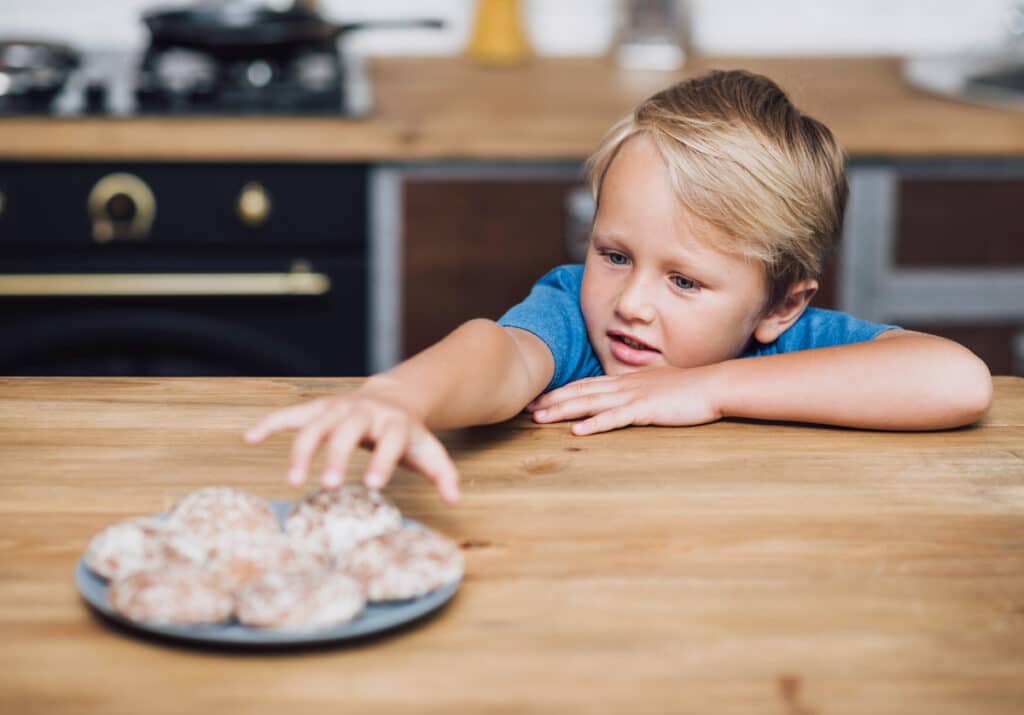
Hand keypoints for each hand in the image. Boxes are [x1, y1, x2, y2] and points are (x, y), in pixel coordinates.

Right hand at [243, 385, 460, 503]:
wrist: (394, 399)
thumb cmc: (410, 435)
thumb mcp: (429, 451)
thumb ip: (442, 474)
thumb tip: (456, 499)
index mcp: (396, 424)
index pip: (390, 441)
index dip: (382, 461)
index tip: (373, 486)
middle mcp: (365, 412)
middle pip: (347, 431)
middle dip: (336, 456)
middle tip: (325, 486)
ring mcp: (339, 408)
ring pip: (316, 424)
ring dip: (302, 449)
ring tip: (292, 480)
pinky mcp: (318, 408)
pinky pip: (291, 414)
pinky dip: (270, 423)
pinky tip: (249, 438)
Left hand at [526, 366, 722, 434]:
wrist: (713, 386)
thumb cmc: (688, 390)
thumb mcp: (656, 389)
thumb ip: (637, 393)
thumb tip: (624, 401)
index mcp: (626, 381)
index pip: (586, 386)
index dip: (561, 392)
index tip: (539, 398)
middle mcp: (624, 386)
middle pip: (581, 392)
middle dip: (552, 400)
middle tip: (526, 408)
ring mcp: (634, 396)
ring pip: (591, 403)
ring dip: (564, 411)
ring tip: (540, 418)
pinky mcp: (646, 410)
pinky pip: (616, 418)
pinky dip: (596, 424)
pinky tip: (579, 432)